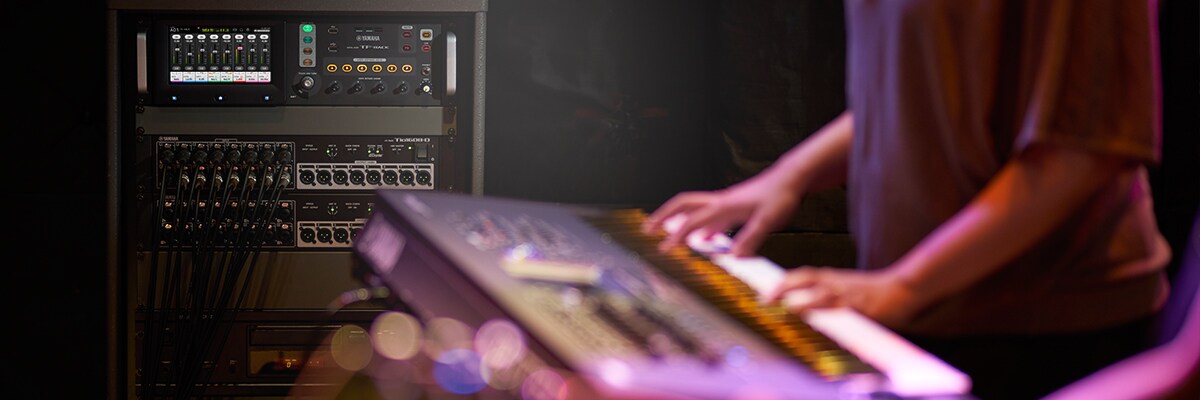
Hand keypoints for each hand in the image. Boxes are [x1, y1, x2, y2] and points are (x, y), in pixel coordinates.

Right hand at [641, 172, 803, 255]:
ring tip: (665, 232)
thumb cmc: (779, 196)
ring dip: (677, 219)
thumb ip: (751, 237)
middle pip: (682, 206)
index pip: (692, 222)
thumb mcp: (768, 219)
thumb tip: (735, 257)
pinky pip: (709, 216)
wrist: (790, 178)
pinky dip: (701, 227)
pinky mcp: (732, 206)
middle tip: (646, 229)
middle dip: (663, 216)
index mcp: (723, 206)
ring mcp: (724, 203)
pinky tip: (704, 239)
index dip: (676, 236)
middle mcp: (719, 202)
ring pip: (693, 209)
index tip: (663, 250)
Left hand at [759, 267, 921, 327]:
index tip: (765, 291)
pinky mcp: (861, 307)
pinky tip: (819, 320)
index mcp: (831, 278)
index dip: (783, 281)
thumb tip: (800, 306)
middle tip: (766, 299)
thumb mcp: (843, 288)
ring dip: (803, 301)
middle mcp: (835, 283)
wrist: (899, 289)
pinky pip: (843, 311)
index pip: (802, 275)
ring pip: (821, 294)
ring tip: (788, 308)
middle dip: (784, 287)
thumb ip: (824, 295)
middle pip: (806, 279)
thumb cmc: (870, 291)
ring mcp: (847, 295)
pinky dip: (830, 315)